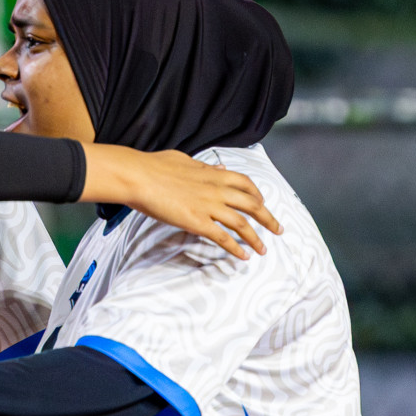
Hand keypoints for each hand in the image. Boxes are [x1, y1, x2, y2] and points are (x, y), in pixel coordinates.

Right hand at [80, 143, 281, 259]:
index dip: (258, 195)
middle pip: (252, 205)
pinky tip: (243, 256)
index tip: (262, 203)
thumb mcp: (183, 159)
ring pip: (242, 224)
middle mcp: (217, 190)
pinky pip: (222, 238)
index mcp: (214, 174)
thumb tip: (218, 167)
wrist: (138, 176)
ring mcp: (208, 207)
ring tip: (263, 250)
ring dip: (256, 238)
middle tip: (278, 229)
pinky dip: (236, 249)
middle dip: (268, 219)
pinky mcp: (197, 222)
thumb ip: (203, 166)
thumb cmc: (154, 166)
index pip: (246, 184)